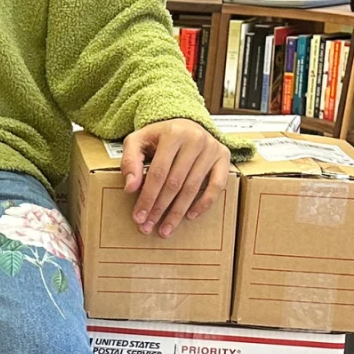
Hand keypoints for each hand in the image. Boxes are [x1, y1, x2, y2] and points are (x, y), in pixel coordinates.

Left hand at [121, 119, 231, 237]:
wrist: (186, 124)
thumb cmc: (159, 137)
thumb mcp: (138, 140)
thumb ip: (130, 161)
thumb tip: (130, 188)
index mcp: (172, 133)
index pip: (158, 172)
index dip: (147, 197)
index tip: (139, 217)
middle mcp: (195, 139)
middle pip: (175, 182)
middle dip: (160, 208)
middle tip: (149, 227)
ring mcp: (211, 148)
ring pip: (193, 188)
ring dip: (178, 212)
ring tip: (165, 229)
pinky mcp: (223, 157)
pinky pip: (217, 186)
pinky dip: (204, 203)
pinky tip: (190, 216)